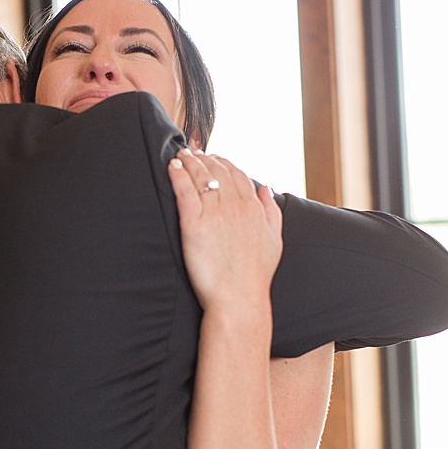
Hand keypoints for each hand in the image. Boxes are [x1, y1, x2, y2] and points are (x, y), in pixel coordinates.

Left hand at [168, 149, 281, 319]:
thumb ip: (271, 210)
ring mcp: (214, 214)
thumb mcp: (274, 239)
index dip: (223, 162)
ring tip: (180, 154)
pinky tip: (172, 166)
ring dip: (189, 162)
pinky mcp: (194, 225)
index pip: (237, 174)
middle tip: (192, 151)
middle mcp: (235, 206)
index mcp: (253, 207)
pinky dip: (178, 175)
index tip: (213, 157)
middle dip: (204, 158)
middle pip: (217, 172)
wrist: (239, 297)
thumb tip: (266, 187)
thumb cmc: (255, 274)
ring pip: (201, 178)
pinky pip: (185, 192)